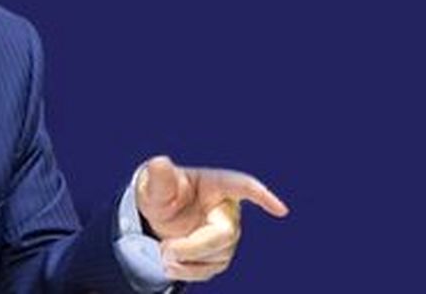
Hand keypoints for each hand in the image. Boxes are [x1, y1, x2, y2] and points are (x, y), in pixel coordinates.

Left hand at [135, 155, 288, 282]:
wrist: (156, 217)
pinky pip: (210, 269)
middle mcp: (227, 210)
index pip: (244, 186)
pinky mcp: (220, 254)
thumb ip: (158, 177)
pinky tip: (170, 266)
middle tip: (165, 250)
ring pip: (219, 254)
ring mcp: (226, 234)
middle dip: (195, 246)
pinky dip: (188, 271)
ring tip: (162, 252)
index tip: (280, 211)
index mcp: (216, 184)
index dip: (262, 197)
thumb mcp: (154, 185)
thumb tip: (159, 163)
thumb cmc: (161, 194)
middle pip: (226, 234)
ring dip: (187, 259)